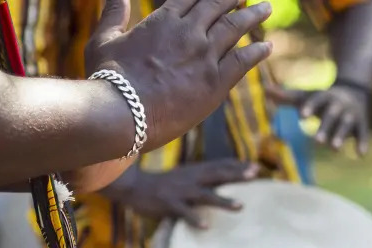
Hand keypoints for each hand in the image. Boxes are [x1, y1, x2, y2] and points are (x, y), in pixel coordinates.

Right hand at [86, 0, 273, 150]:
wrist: (121, 112)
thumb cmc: (107, 80)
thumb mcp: (103, 40)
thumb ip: (112, 14)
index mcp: (163, 20)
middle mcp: (188, 32)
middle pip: (217, 6)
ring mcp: (204, 56)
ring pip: (235, 28)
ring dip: (252, 16)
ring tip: (266, 9)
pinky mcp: (214, 83)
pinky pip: (243, 61)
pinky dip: (257, 51)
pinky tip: (268, 47)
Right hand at [104, 159, 259, 227]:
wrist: (134, 186)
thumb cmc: (162, 184)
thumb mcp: (183, 177)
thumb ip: (201, 178)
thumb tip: (222, 181)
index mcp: (194, 171)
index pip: (220, 166)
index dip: (237, 166)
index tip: (256, 167)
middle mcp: (190, 179)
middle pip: (217, 175)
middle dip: (236, 175)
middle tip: (255, 175)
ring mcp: (180, 192)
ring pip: (205, 195)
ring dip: (224, 201)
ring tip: (241, 206)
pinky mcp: (168, 205)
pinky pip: (184, 213)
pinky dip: (194, 219)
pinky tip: (206, 226)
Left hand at [267, 83, 370, 154]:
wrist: (354, 91)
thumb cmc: (322, 99)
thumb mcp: (306, 96)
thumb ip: (287, 97)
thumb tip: (265, 90)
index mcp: (324, 97)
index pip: (316, 100)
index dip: (309, 107)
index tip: (301, 115)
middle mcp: (338, 105)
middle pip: (331, 115)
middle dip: (325, 126)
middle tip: (317, 141)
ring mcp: (351, 114)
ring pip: (346, 125)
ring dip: (341, 136)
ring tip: (334, 148)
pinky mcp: (361, 123)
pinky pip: (363, 133)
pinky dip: (362, 142)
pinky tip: (361, 155)